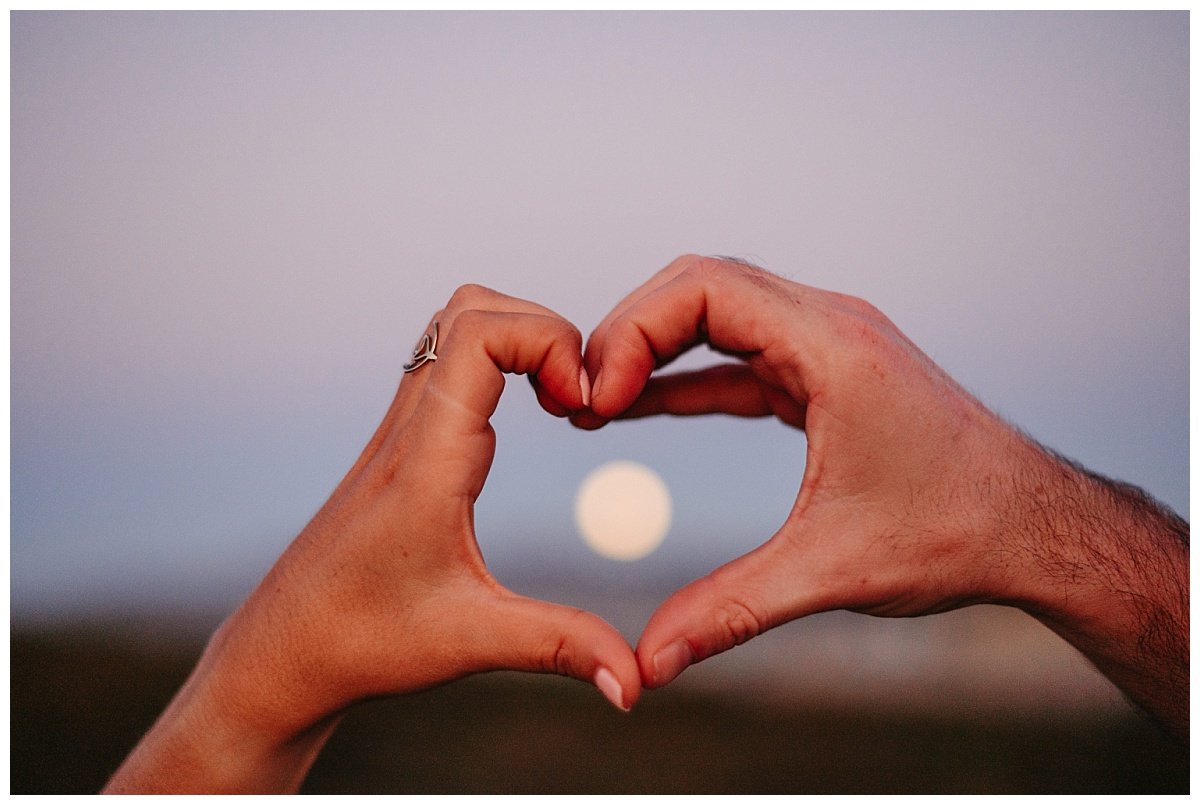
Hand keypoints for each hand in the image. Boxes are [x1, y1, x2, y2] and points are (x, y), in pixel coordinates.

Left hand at [105, 285, 638, 792]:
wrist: (284, 650)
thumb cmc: (362, 642)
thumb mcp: (472, 641)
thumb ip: (562, 646)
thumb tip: (636, 683)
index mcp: (426, 460)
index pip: (479, 333)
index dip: (548, 340)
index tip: (583, 403)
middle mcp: (409, 429)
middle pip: (471, 308)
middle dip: (545, 331)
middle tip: (580, 399)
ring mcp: (400, 429)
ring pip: (454, 325)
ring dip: (520, 339)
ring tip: (560, 402)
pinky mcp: (402, 442)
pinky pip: (449, 362)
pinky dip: (500, 361)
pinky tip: (527, 416)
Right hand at [575, 256, 1187, 739]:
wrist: (1035, 528)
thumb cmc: (954, 535)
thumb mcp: (831, 570)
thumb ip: (730, 610)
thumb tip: (648, 663)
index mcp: (834, 348)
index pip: (705, 288)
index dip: (633, 331)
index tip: (598, 399)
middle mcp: (831, 326)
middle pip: (702, 285)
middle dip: (631, 333)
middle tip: (582, 399)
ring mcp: (831, 345)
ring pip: (719, 313)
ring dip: (655, 349)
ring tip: (596, 403)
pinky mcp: (828, 375)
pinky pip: (740, 357)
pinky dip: (687, 376)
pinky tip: (642, 408)